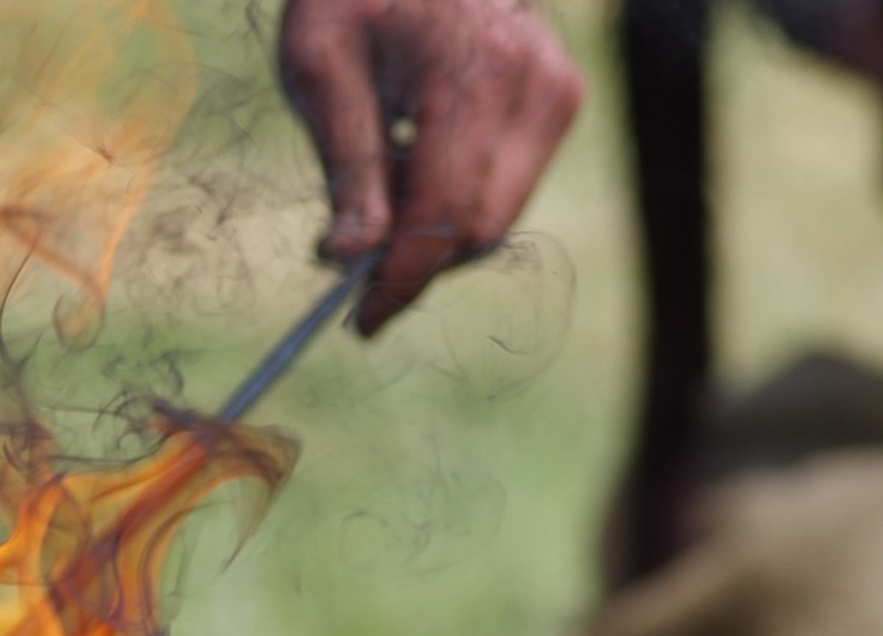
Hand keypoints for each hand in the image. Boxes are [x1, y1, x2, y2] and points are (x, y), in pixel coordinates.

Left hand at [279, 0, 582, 334]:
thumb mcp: (320, 68)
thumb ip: (345, 165)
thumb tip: (348, 256)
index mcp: (473, 74)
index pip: (444, 214)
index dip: (401, 280)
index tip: (360, 321)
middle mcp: (534, 86)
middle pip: (477, 226)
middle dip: (413, 259)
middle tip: (350, 251)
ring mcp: (558, 92)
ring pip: (497, 216)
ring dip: (433, 229)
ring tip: (379, 173)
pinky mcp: (562, 99)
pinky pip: (510, 186)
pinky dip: (458, 199)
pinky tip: (415, 155)